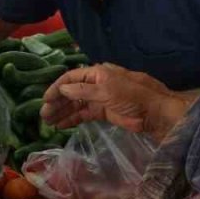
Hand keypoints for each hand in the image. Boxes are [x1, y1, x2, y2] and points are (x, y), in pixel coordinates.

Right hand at [42, 64, 187, 141]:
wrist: (156, 113)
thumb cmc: (133, 96)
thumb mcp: (107, 90)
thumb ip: (83, 91)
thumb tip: (63, 89)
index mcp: (97, 73)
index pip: (71, 78)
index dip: (57, 88)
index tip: (44, 100)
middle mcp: (96, 84)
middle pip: (71, 92)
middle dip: (57, 103)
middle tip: (43, 115)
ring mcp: (100, 99)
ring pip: (76, 104)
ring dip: (62, 112)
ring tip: (48, 122)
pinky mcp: (104, 112)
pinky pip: (84, 114)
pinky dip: (73, 119)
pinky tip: (62, 125)